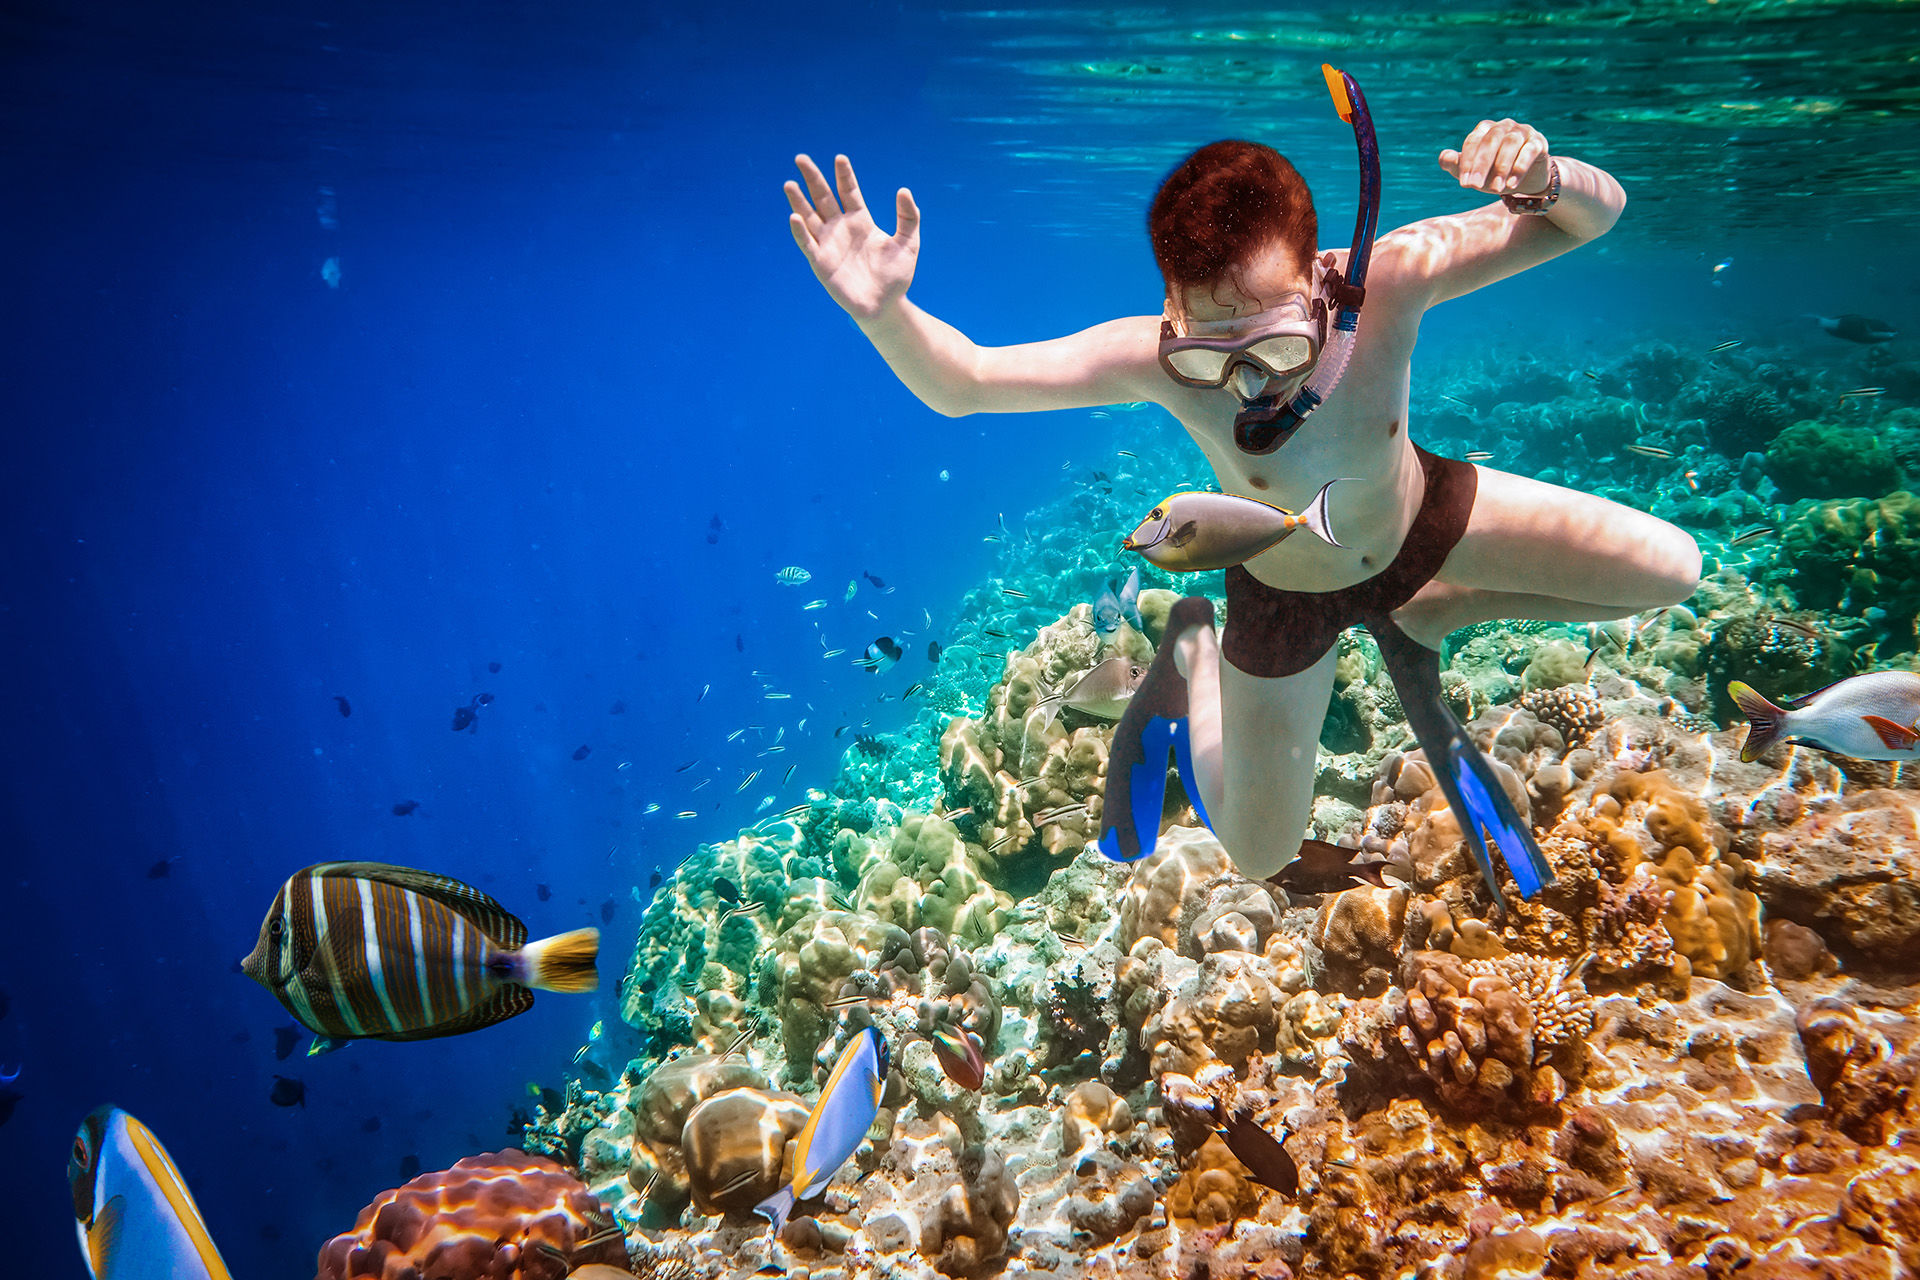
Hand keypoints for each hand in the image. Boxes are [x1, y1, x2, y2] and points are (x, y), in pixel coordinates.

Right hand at [786, 154, 919, 320]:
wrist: (886, 306)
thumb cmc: (896, 276)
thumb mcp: (908, 243)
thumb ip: (908, 217)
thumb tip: (904, 190)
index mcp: (860, 220)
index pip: (848, 192)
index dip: (844, 175)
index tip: (840, 158)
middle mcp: (840, 229)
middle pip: (823, 198)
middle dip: (812, 179)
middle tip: (801, 158)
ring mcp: (829, 245)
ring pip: (809, 218)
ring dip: (798, 202)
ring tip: (789, 184)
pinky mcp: (821, 264)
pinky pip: (808, 245)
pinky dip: (801, 232)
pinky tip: (794, 217)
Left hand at [1437, 119, 1551, 195]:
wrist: (1525, 179)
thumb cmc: (1494, 173)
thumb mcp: (1474, 173)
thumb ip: (1457, 165)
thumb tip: (1444, 157)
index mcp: (1485, 129)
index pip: (1473, 142)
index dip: (1467, 163)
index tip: (1464, 184)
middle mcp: (1504, 126)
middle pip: (1491, 140)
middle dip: (1481, 165)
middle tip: (1475, 187)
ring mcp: (1523, 131)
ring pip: (1510, 144)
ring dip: (1501, 168)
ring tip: (1495, 190)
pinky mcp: (1538, 142)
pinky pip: (1529, 151)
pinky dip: (1519, 168)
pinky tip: (1511, 185)